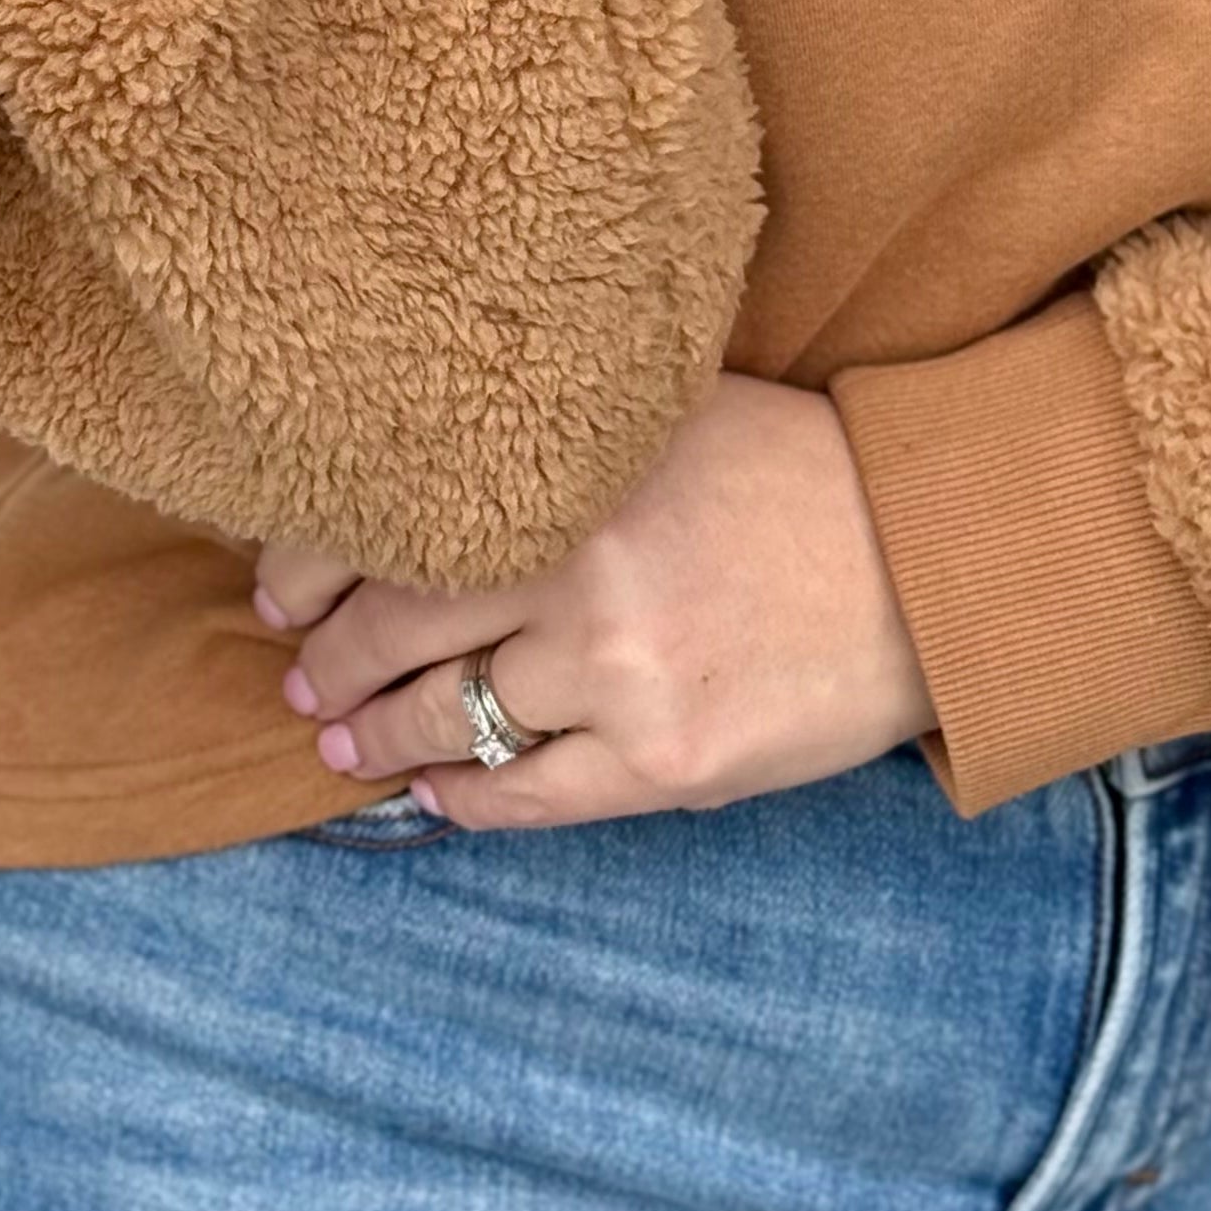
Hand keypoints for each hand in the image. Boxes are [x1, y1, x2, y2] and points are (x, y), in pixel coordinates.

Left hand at [255, 375, 938, 828]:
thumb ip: (557, 439)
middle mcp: (585, 570)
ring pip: (451, 720)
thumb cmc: (796, 470)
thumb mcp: (668, 412)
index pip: (394, 524)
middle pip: (402, 626)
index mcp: (574, 469)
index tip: (279, 585)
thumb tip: (429, 471)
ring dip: (377, 736)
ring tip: (339, 738)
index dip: (314, 564)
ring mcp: (624, 676)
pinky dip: (462, 799)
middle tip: (295, 675)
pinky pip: (528, 798)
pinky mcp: (667, 762)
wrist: (930, 562)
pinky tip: (430, 789)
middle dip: (329, 661)